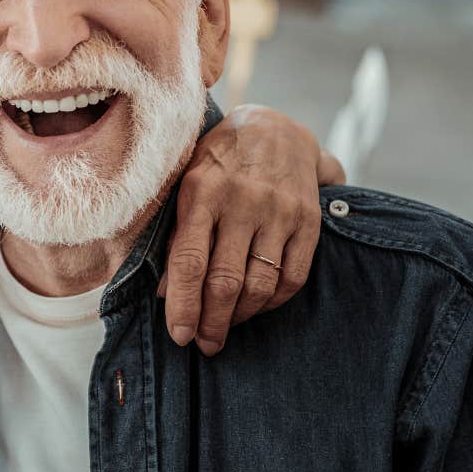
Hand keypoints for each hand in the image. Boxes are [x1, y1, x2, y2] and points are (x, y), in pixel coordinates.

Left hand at [158, 104, 333, 354]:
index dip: (183, 305)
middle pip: (225, 281)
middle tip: (204, 344)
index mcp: (201, 193)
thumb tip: (164, 293)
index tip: (180, 336)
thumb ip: (176, 236)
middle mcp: (242, 202)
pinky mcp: (308, 222)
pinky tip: (256, 308)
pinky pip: (292, 277)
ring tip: (225, 328)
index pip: (188, 261)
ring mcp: (279, 212)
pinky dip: (272, 303)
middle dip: (212, 322)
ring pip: (260, 284)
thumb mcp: (186, 186)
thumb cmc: (217, 163)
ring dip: (240, 317)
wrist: (275, 127)